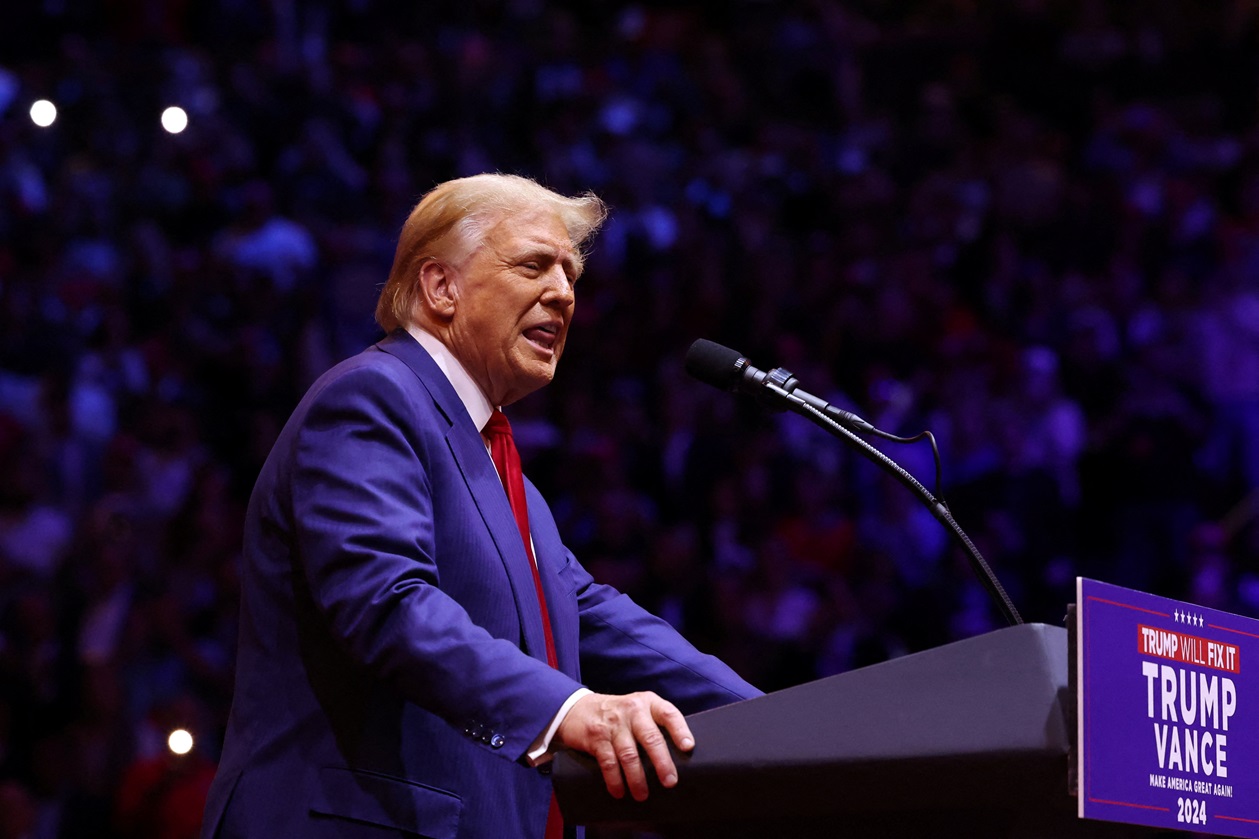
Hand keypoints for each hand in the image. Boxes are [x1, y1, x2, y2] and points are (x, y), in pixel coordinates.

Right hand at [555, 691, 694, 801]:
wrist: (578, 708)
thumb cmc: (618, 714)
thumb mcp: (639, 709)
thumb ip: (655, 724)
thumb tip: (678, 756)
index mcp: (648, 703)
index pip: (668, 714)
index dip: (680, 730)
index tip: (688, 747)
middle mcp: (632, 711)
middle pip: (650, 737)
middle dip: (662, 762)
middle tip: (670, 782)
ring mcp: (613, 724)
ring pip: (629, 754)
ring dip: (637, 778)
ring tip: (642, 795)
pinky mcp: (597, 738)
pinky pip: (609, 762)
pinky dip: (615, 780)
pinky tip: (619, 791)